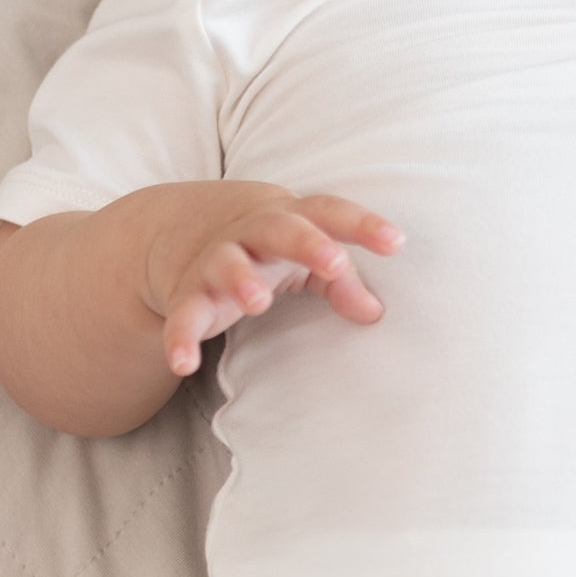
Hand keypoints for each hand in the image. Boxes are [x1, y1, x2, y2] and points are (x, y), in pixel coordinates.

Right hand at [142, 192, 402, 375]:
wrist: (181, 231)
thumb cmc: (269, 246)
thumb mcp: (306, 258)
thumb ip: (340, 281)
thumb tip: (376, 313)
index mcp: (290, 218)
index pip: (330, 212)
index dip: (362, 224)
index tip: (396, 243)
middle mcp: (251, 233)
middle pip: (279, 228)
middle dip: (306, 242)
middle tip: (335, 262)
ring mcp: (215, 262)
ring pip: (226, 263)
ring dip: (241, 279)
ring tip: (257, 302)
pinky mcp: (186, 295)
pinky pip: (182, 316)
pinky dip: (180, 338)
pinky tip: (183, 363)